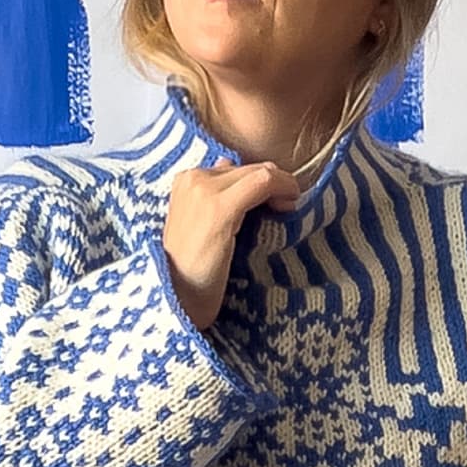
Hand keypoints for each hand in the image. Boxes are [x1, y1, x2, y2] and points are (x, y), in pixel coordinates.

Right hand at [163, 158, 298, 328]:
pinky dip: (283, 189)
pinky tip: (289, 206)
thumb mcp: (199, 226)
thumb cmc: (190, 273)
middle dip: (273, 183)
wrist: (176, 299)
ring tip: (288, 207)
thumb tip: (231, 167)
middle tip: (287, 206)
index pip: (233, 168)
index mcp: (185, 180)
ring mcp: (204, 191)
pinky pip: (263, 183)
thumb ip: (213, 197)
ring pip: (258, 172)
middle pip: (248, 168)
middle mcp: (192, 178)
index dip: (259, 181)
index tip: (275, 202)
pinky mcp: (219, 208)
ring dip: (282, 186)